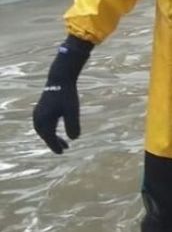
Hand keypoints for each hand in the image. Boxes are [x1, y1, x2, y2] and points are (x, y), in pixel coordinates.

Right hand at [32, 36, 92, 153]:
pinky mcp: (41, 108)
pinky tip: (57, 130)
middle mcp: (37, 118)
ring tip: (64, 143)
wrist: (60, 78)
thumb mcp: (72, 110)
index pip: (49, 137)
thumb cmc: (66, 95)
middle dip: (54, 142)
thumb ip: (73, 124)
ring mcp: (38, 113)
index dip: (55, 145)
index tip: (63, 152)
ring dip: (52, 136)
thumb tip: (74, 139)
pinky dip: (50, 129)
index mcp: (43, 120)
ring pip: (44, 129)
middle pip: (45, 134)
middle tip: (64, 149)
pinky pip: (44, 123)